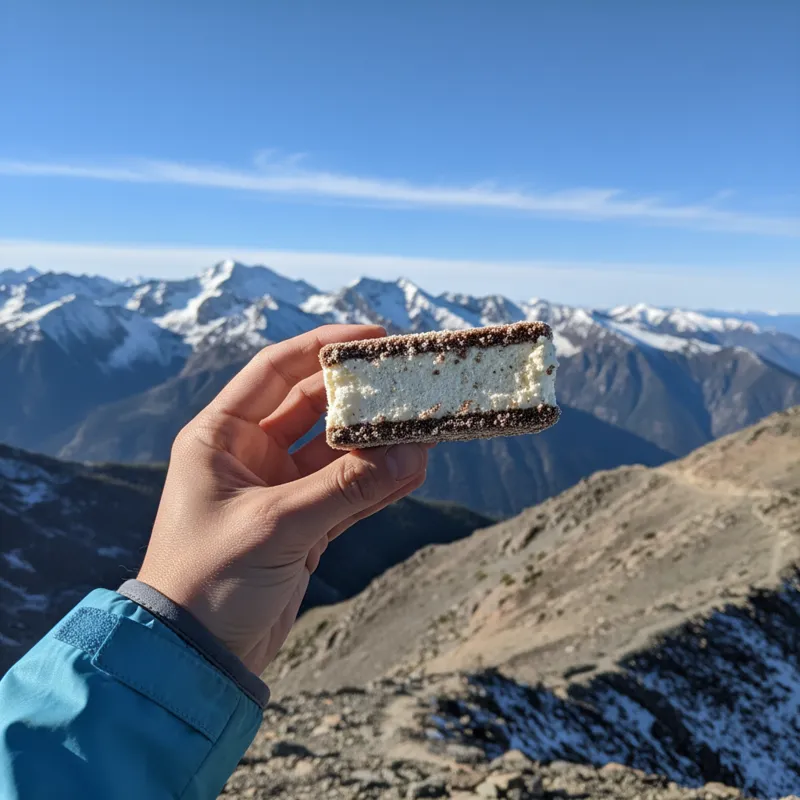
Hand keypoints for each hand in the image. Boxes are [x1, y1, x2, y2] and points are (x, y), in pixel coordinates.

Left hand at [137, 325, 428, 675]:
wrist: (196, 656)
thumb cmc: (209, 580)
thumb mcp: (277, 525)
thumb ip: (345, 488)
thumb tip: (412, 452)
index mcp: (221, 437)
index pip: (276, 370)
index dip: (323, 348)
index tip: (373, 337)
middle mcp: (250, 455)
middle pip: (315, 408)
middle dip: (362, 398)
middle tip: (412, 384)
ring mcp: (279, 491)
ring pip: (339, 453)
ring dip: (379, 444)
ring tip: (426, 429)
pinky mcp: (302, 526)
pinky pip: (348, 493)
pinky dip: (379, 483)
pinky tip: (413, 470)